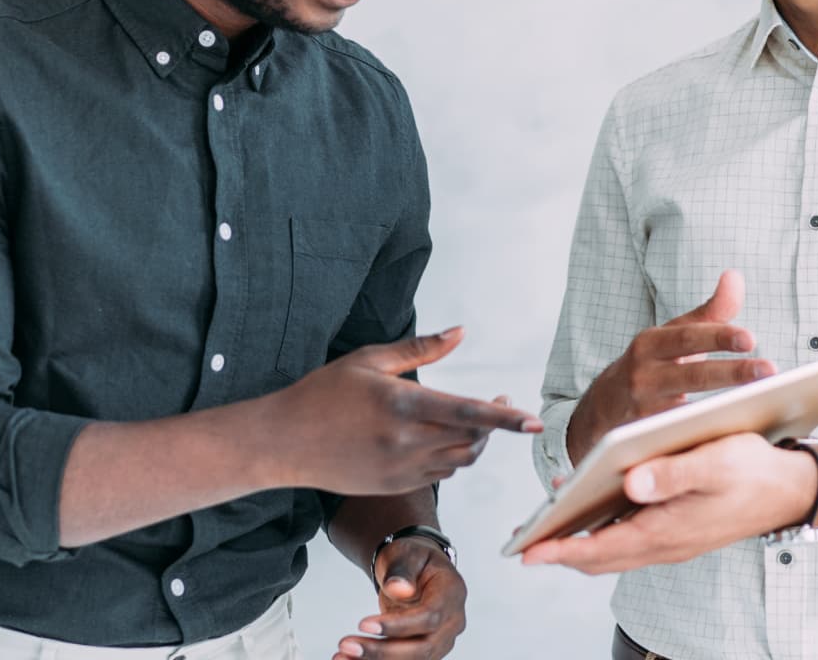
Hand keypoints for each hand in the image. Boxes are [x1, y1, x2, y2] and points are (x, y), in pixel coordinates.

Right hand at [269, 327, 541, 495]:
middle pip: (472, 441)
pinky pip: (438, 474)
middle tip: (500, 402)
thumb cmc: (324, 392)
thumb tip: (460, 332)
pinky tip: (445, 438)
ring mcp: (399, 469)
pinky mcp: (392, 485)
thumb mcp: (370, 360)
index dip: (505, 418)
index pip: (468, 413)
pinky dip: (452, 457)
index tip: (534, 422)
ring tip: (475, 419)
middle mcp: (406, 442)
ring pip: (459, 460)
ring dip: (475, 442)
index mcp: (403, 405)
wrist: (283, 442)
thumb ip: (420, 349)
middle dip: (495, 425)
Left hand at [336, 536, 465, 659]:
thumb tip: (400, 590)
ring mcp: (441, 641)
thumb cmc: (412, 559)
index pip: (429, 617)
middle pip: (421, 648)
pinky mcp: (425, 653)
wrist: (415, 570)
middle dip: (382, 651)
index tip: (364, 624)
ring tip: (343, 656)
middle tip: (347, 645)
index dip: (398, 625)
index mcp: (452, 592)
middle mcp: (452, 622)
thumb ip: (402, 570)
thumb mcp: (406, 554)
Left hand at [522, 433, 816, 573]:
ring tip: (547, 526)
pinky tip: (591, 508)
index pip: (602, 548)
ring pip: (614, 550)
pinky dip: (604, 532)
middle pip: (601, 556)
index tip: (528, 550)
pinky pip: (630, 539)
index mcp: (668, 529)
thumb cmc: (753, 470)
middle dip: (561, 550)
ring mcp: (673, 540)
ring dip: (580, 542)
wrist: (792, 489)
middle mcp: (666, 542)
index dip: (562, 549)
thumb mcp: (714, 463)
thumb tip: (629, 483)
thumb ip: (672, 474)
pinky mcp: (679, 530)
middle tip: (525, 542)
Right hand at [566, 270, 774, 462]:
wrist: (603, 406)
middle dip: (733, 372)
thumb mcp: (673, 336)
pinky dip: (705, 437)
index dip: (718, 336)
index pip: (687, 336)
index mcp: (651, 343)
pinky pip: (680, 438)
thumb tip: (735, 276)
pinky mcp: (647, 439)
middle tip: (770, 370)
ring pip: (687, 410)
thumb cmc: (651, 365)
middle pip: (693, 374)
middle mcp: (644, 374)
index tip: (751, 338)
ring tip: (760, 404)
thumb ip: (709, 312)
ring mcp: (644, 409)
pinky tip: (736, 436)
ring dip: (723, 408)